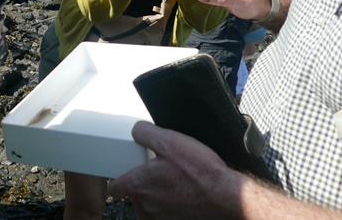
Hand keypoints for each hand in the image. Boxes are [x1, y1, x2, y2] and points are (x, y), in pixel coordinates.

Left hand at [109, 121, 244, 218]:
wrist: (226, 196)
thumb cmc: (199, 171)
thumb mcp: (169, 140)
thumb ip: (145, 133)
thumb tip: (137, 130)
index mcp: (138, 185)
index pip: (115, 187)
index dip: (120, 179)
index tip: (127, 174)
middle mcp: (145, 206)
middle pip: (135, 196)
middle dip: (144, 185)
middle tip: (160, 174)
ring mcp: (160, 218)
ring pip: (150, 208)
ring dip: (157, 198)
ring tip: (175, 185)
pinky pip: (165, 216)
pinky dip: (171, 208)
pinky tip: (184, 197)